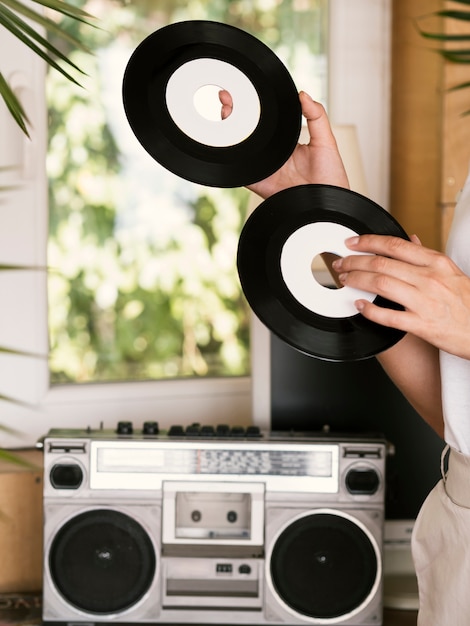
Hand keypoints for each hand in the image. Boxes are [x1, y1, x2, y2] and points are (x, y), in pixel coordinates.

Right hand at [218, 89, 348, 197]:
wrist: (327, 206)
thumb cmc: (332, 179)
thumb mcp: (326, 142)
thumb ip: (317, 116)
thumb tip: (304, 94)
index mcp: (286, 143)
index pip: (266, 121)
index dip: (253, 107)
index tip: (244, 92)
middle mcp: (272, 155)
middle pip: (247, 132)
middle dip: (233, 114)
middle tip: (226, 96)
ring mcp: (264, 169)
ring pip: (240, 148)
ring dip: (228, 131)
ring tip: (223, 112)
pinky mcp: (258, 183)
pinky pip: (240, 171)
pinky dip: (230, 160)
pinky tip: (224, 142)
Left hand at [333, 234, 469, 358]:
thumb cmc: (468, 303)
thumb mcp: (451, 272)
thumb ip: (427, 257)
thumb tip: (410, 240)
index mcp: (436, 263)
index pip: (394, 245)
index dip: (368, 242)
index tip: (352, 243)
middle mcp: (429, 279)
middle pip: (382, 263)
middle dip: (354, 262)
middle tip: (341, 264)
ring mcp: (425, 302)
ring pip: (381, 284)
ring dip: (357, 280)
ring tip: (345, 280)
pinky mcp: (422, 325)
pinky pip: (389, 316)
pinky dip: (370, 310)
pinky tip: (359, 306)